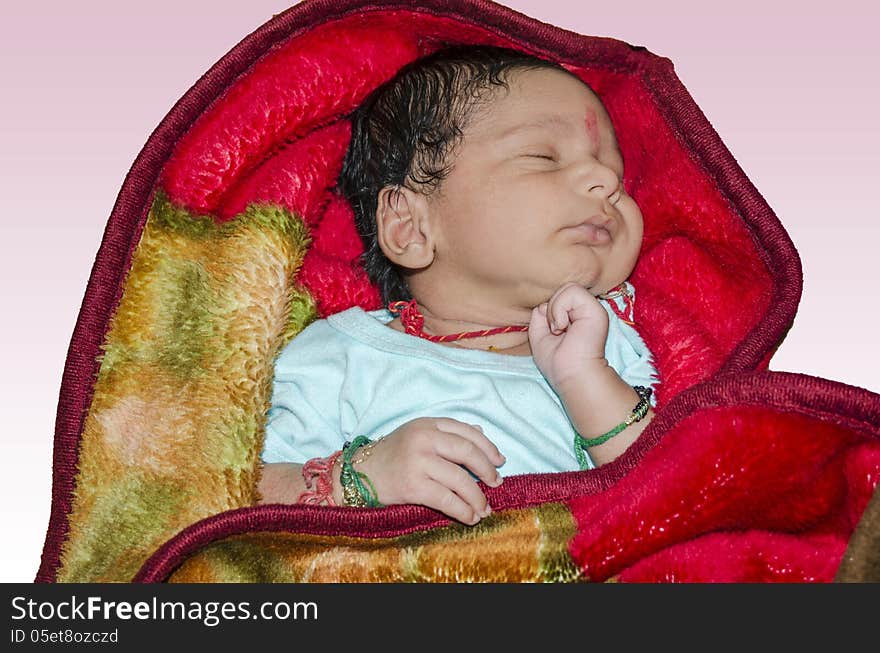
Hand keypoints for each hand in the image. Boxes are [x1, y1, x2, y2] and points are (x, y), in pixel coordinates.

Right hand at [353, 417, 504, 524]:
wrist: (357, 475)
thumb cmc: (391, 456)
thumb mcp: (417, 435)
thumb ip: (446, 433)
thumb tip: (480, 431)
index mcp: (427, 424)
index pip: (466, 432)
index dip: (488, 447)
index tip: (499, 461)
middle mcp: (423, 438)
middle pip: (468, 452)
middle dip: (487, 471)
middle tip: (496, 484)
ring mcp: (418, 461)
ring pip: (460, 480)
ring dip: (477, 498)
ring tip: (484, 509)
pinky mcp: (413, 485)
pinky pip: (447, 499)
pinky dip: (463, 511)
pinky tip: (470, 517)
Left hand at [528, 282, 609, 389]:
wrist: (571, 375)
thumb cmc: (556, 362)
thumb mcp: (538, 334)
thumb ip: (540, 314)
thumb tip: (544, 303)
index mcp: (576, 317)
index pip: (560, 297)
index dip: (549, 310)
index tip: (551, 331)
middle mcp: (585, 312)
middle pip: (563, 289)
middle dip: (551, 308)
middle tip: (555, 329)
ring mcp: (592, 309)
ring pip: (568, 288)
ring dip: (555, 309)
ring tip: (559, 329)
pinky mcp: (596, 310)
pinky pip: (572, 291)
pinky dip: (560, 308)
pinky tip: (563, 327)